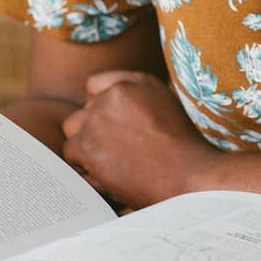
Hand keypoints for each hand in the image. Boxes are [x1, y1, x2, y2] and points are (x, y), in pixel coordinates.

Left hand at [61, 70, 216, 207]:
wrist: (189, 178)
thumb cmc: (185, 153)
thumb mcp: (169, 109)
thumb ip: (140, 100)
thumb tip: (120, 111)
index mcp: (138, 82)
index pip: (97, 86)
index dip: (103, 108)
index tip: (114, 127)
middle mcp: (115, 94)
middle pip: (86, 109)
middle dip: (96, 129)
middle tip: (118, 150)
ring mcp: (98, 118)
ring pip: (74, 128)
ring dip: (87, 145)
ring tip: (113, 162)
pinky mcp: (87, 144)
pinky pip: (71, 152)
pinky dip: (85, 166)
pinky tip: (108, 174)